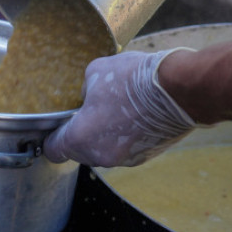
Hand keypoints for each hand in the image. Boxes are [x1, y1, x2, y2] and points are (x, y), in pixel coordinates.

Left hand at [42, 49, 198, 167]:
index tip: (54, 128)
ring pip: (103, 150)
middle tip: (87, 111)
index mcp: (81, 138)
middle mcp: (101, 156)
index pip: (54, 150)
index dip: (51, 138)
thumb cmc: (133, 80)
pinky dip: (124, 137)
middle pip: (79, 151)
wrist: (180, 91)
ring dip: (104, 135)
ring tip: (115, 109)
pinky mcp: (145, 157)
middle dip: (80, 134)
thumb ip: (83, 91)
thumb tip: (87, 97)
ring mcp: (125, 159)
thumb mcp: (94, 73)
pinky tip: (132, 115)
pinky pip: (124, 149)